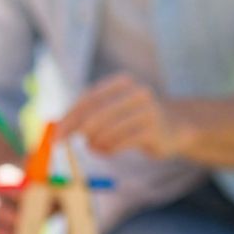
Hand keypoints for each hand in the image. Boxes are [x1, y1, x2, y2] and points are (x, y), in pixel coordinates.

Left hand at [60, 75, 177, 157]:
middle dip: (79, 132)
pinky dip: (108, 150)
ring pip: (107, 131)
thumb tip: (57, 129)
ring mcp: (148, 111)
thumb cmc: (136, 118)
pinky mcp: (154, 131)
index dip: (70, 118)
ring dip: (95, 144)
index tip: (57, 135)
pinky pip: (120, 143)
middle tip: (70, 145)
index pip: (89, 98)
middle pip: (96, 114)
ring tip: (95, 147)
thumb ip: (88, 114)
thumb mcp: (114, 108)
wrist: (176, 125)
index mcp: (122, 82)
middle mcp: (136, 92)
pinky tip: (108, 150)